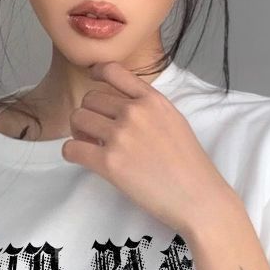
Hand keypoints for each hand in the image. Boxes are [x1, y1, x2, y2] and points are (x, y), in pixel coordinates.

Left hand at [61, 60, 237, 238]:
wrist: (198, 198)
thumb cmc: (190, 167)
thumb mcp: (175, 122)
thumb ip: (149, 110)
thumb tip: (121, 108)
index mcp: (153, 101)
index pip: (114, 71)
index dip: (97, 73)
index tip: (92, 80)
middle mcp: (135, 113)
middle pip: (90, 99)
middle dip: (89, 114)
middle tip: (96, 133)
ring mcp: (121, 136)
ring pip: (77, 119)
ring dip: (79, 132)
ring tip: (91, 146)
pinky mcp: (109, 163)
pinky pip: (71, 148)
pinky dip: (72, 153)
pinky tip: (84, 159)